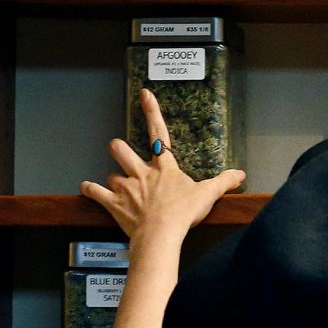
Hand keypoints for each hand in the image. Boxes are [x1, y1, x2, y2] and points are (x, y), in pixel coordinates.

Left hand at [80, 89, 245, 240]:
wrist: (161, 234)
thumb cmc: (184, 212)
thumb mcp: (208, 195)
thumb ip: (224, 182)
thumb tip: (241, 173)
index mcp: (164, 167)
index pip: (159, 133)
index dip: (152, 112)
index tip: (144, 94)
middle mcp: (142, 173)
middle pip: (122, 150)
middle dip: (119, 148)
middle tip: (119, 148)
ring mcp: (125, 188)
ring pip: (112, 173)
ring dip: (114, 177)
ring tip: (117, 182)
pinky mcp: (114, 203)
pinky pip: (96, 192)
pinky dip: (91, 190)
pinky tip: (87, 187)